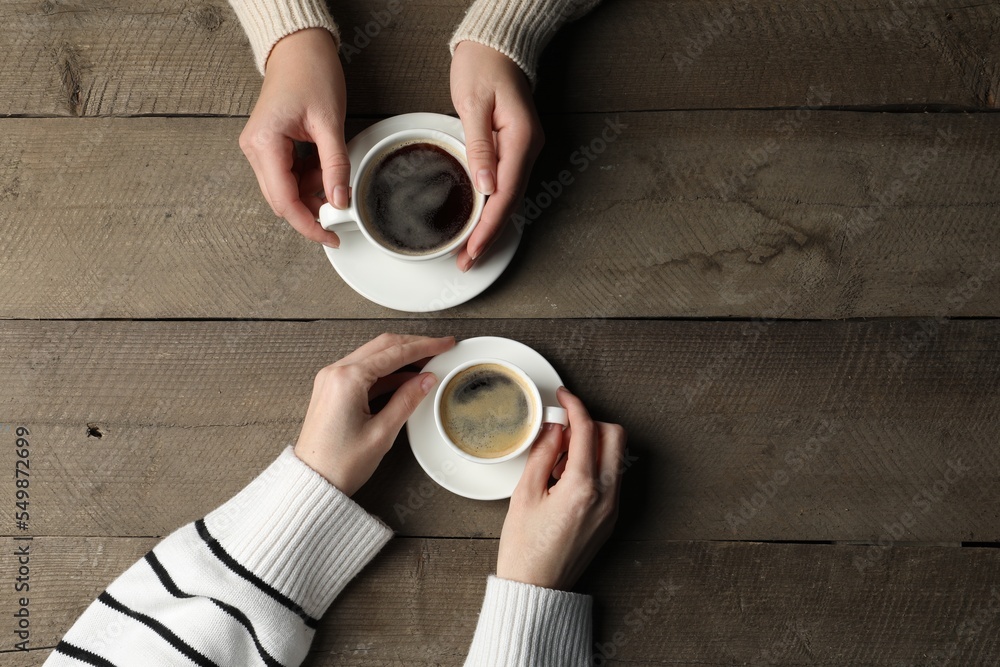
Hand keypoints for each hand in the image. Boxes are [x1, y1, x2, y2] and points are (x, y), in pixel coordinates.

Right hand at [240, 28, 349, 247]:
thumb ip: (336, 166)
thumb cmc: (310, 74)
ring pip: (285, 190)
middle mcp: (255, 149)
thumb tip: (340, 200)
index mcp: (264, 143)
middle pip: (281, 200)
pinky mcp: (268, 147)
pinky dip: (308, 179)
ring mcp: (259, 148)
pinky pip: (287, 176)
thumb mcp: (330, 123)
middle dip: (311, 210)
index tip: (330, 236)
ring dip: (311, 193)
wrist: (298, 49)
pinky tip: (323, 168)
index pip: (284, 201)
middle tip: (340, 212)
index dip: (308, 224)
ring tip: (334, 175)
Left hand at [294, 334, 455, 495]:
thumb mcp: (382, 433)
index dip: (424, 346)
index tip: (443, 344)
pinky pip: (363, 370)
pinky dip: (386, 371)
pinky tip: (405, 377)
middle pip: (382, 346)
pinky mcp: (332, 389)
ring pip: (373, 355)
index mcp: (347, 379)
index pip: (394, 353)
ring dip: (400, 356)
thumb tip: (427, 380)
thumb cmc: (339, 464)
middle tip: (439, 347)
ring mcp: (332, 379)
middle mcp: (336, 372)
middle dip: (413, 344)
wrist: (312, 481)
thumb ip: (407, 400)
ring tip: (426, 362)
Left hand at [450, 41, 543, 270]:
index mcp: (521, 140)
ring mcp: (525, 150)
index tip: (472, 250)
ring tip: (470, 249)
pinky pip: (507, 184)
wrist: (497, 46)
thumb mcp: (473, 105)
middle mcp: (528, 149)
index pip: (505, 195)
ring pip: (509, 197)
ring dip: (491, 224)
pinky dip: (493, 206)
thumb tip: (485, 187)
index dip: (488, 227)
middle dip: (489, 235)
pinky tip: (480, 220)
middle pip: (510, 203)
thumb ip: (479, 147)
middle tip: (467, 261)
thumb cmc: (483, 67)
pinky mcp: (516, 148)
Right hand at [496, 387, 626, 589]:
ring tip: (559, 460)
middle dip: (591, 423)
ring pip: (616, 456)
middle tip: (563, 428)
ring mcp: (612, 507)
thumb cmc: (525, 548)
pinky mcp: (611, 517)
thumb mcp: (524, 494)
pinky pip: (611, 477)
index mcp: (582, 487)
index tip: (563, 397)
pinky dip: (594, 466)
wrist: (537, 588)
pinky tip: (566, 478)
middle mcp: (606, 496)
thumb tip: (554, 426)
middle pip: (615, 436)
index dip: (574, 406)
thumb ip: (542, 453)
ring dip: (593, 445)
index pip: (587, 430)